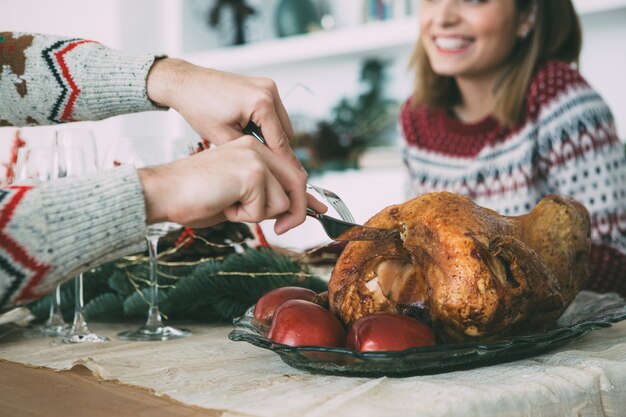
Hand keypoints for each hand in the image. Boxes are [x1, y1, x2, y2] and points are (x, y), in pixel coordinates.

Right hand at [137, 136, 321, 232]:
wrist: (163, 192)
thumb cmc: (193, 197)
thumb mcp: (237, 197)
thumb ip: (264, 198)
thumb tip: (292, 213)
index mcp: (252, 149)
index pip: (291, 170)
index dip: (306, 195)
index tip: (319, 210)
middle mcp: (256, 148)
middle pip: (297, 183)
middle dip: (294, 212)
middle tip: (281, 229)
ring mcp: (255, 157)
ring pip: (282, 201)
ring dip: (258, 214)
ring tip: (229, 204)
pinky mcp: (251, 172)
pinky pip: (265, 208)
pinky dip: (245, 216)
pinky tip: (224, 204)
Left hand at [146, 58, 324, 230]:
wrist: (186, 83)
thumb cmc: (198, 105)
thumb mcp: (224, 138)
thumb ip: (251, 153)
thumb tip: (267, 167)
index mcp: (261, 103)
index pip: (281, 142)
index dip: (284, 164)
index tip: (290, 181)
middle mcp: (268, 91)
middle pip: (286, 133)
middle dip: (274, 149)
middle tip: (259, 163)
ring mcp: (267, 86)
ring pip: (281, 124)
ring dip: (270, 136)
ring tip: (248, 145)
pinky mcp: (263, 87)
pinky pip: (273, 113)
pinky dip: (265, 125)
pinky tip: (247, 131)